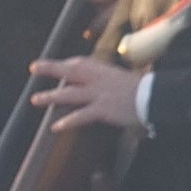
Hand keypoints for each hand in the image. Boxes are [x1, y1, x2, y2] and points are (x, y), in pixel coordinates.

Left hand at [25, 53, 148, 132]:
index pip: (81, 63)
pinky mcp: (103, 109)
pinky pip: (81, 115)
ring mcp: (99, 94)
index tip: (56, 64)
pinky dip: (68, 121)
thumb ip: (112, 79)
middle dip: (51, 68)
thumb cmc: (145, 88)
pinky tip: (55, 126)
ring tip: (35, 99)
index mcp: (105, 69)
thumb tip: (106, 83)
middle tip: (34, 67)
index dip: (66, 63)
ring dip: (51, 96)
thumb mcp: (126, 78)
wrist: (155, 96)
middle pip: (70, 71)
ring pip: (70, 93)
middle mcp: (99, 79)